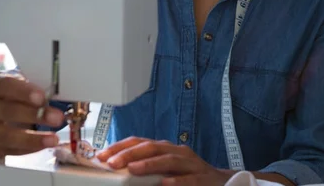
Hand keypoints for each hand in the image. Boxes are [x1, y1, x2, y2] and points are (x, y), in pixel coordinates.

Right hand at [0, 70, 64, 157]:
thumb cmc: (6, 92)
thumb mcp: (16, 81)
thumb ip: (31, 86)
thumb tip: (55, 96)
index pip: (5, 85)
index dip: (24, 92)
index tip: (42, 97)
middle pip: (7, 111)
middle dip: (34, 115)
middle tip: (56, 117)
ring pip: (6, 136)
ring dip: (33, 138)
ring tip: (53, 139)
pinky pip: (8, 150)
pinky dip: (28, 148)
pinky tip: (43, 145)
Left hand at [97, 137, 231, 184]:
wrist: (221, 183)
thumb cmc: (187, 176)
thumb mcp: (164, 169)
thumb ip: (144, 168)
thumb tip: (117, 169)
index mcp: (165, 149)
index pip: (139, 142)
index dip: (120, 147)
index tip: (102, 155)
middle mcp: (177, 152)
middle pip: (152, 147)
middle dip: (129, 154)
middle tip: (111, 162)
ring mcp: (191, 164)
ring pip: (169, 160)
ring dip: (149, 164)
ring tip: (132, 169)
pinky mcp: (202, 178)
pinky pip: (188, 179)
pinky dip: (176, 181)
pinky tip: (164, 183)